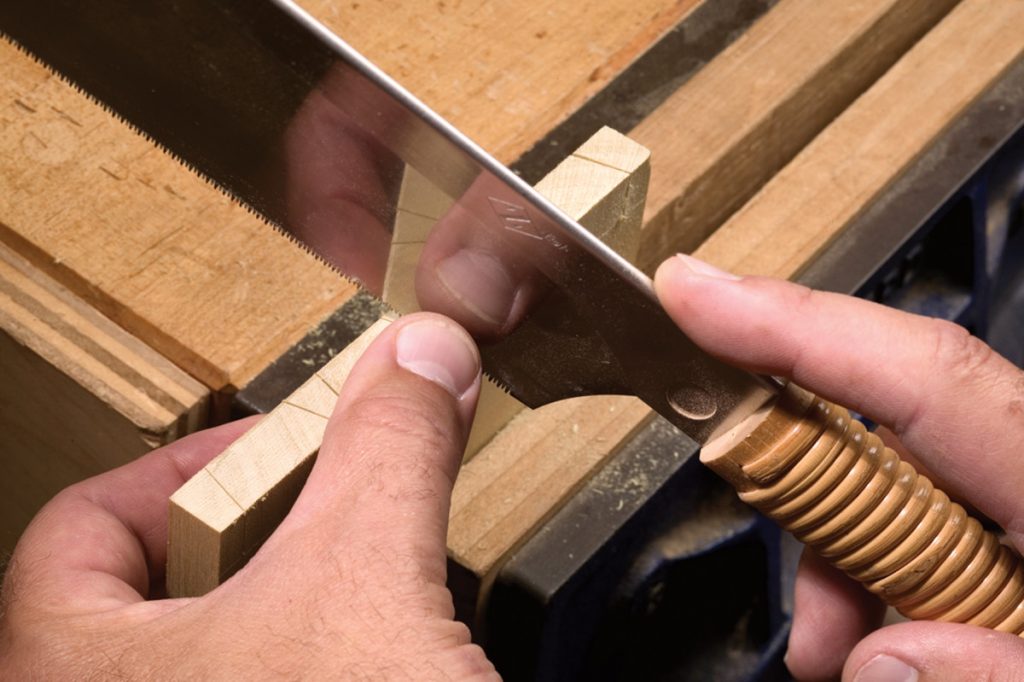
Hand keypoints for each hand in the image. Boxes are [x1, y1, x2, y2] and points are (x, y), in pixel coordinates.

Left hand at [0, 313, 497, 679]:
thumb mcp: (365, 580)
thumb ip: (388, 453)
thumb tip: (422, 355)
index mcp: (71, 671)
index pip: (77, 526)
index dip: (176, 466)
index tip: (261, 448)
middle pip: (144, 585)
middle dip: (248, 528)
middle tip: (313, 504)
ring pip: (205, 649)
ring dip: (284, 596)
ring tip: (357, 568)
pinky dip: (311, 654)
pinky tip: (379, 652)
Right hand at [654, 254, 1023, 680]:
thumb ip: (1005, 675)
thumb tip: (885, 658)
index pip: (930, 377)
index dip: (797, 327)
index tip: (694, 293)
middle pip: (901, 439)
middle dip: (823, 519)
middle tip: (813, 630)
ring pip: (906, 497)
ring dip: (855, 578)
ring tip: (845, 658)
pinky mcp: (1020, 536)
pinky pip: (936, 538)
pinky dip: (892, 592)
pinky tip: (888, 648)